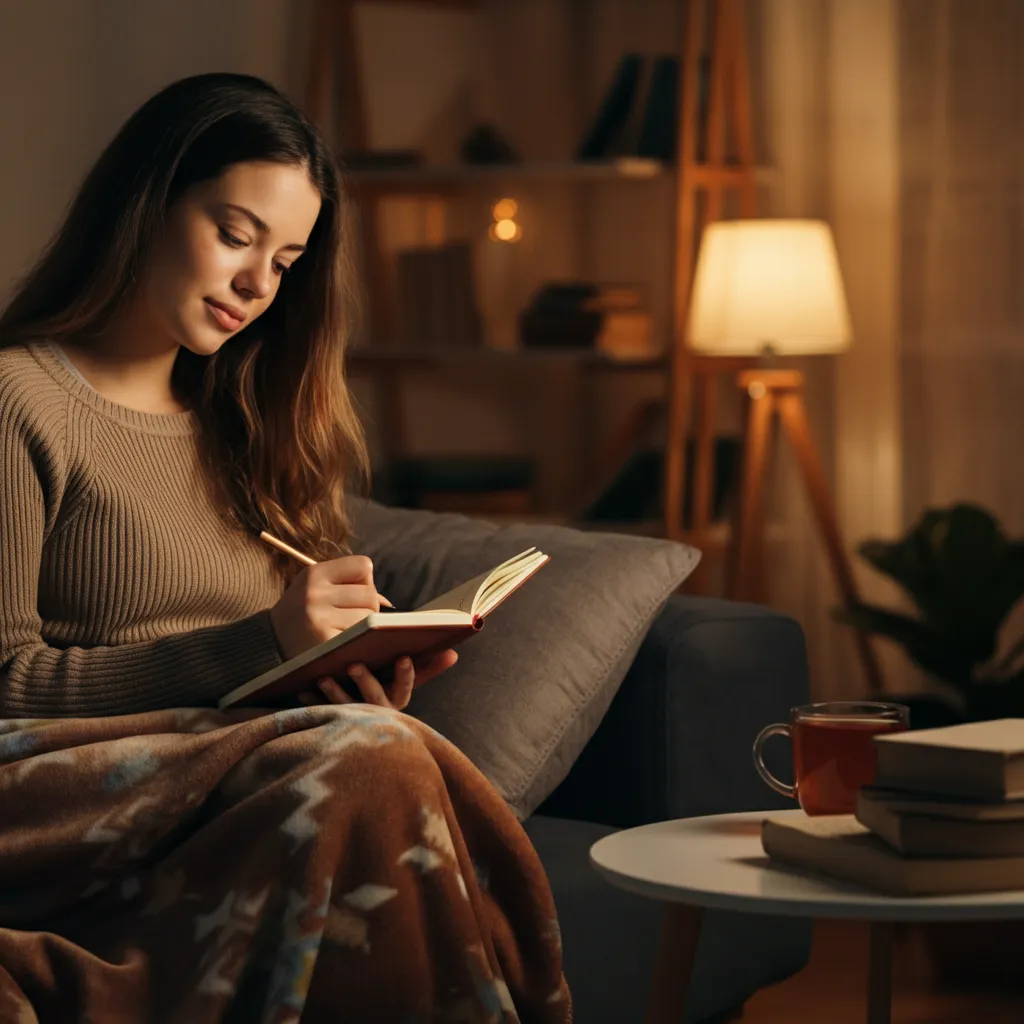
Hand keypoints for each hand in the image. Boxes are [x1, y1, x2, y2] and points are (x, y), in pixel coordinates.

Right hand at [269, 555, 380, 659]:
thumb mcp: (317, 589)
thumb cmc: (302, 613)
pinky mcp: (324, 642)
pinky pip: (359, 638)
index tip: (352, 592)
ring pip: (369, 617)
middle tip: (347, 617)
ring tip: (342, 630)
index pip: (363, 565)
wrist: (269, 644)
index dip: (364, 580)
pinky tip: (341, 644)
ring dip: (363, 627)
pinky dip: (356, 642)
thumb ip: (350, 586)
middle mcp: (315, 593)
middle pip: (370, 594)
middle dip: (366, 607)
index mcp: (315, 573)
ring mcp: (319, 618)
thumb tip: (387, 603)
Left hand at [299, 649, 458, 711]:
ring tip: (323, 678)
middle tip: (354, 664)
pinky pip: (322, 716)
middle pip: (374, 700)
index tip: (402, 657)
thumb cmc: (385, 698)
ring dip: (335, 693)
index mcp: (397, 702)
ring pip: (346, 709)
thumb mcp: (404, 684)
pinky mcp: (334, 727)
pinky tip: (302, 690)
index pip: (405, 689)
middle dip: (366, 682)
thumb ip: (428, 669)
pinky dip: (312, 703)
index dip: (405, 675)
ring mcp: (356, 723)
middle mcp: (379, 715)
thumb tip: (454, 653)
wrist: (359, 747)